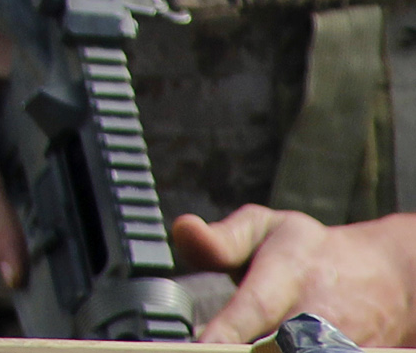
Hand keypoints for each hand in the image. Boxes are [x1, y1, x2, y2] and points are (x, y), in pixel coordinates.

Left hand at [176, 206, 415, 344]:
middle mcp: (319, 317)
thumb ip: (222, 238)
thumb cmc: (310, 254)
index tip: (202, 343)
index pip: (257, 306)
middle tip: (208, 346)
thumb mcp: (265, 228)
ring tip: (229, 344)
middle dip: (240, 350)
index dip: (227, 331)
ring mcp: (342, 347)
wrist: (387, 278)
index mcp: (291, 273)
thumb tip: (183, 230)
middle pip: (276, 350)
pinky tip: (264, 348)